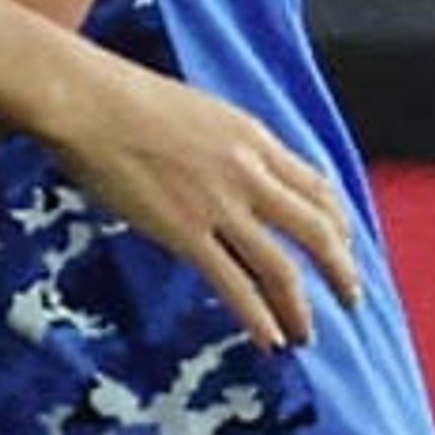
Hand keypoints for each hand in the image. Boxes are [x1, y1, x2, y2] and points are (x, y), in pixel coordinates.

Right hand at [51, 53, 363, 352]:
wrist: (85, 99)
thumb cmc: (121, 95)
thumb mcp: (196, 109)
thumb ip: (223, 142)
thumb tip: (225, 165)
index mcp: (253, 138)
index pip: (318, 188)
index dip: (338, 224)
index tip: (342, 245)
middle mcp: (249, 173)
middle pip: (317, 231)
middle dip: (341, 270)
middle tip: (349, 297)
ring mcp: (219, 205)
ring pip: (283, 267)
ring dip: (301, 307)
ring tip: (306, 333)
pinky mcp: (184, 232)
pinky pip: (234, 284)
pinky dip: (258, 318)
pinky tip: (268, 339)